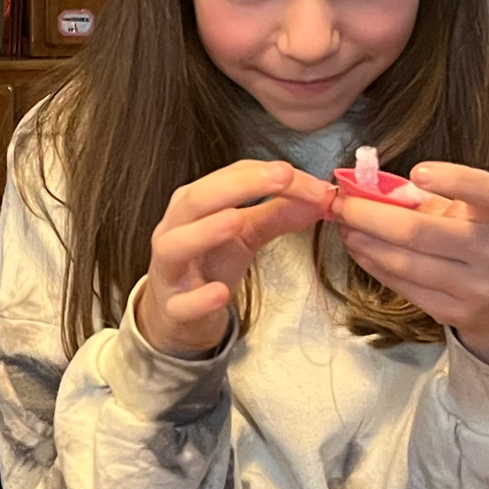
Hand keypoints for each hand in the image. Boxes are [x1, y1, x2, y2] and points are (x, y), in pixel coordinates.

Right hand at [136, 160, 334, 358]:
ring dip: (204, 232)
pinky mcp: (172, 308)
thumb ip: (278, 214)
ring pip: (175, 246)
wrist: (178, 314)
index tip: (312, 183)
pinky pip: (181, 303)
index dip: (268, 174)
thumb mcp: (246, 235)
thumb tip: (319, 196)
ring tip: (236, 221)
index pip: (229, 177)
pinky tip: (220, 293)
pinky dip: (199, 298)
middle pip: (196, 200)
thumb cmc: (210, 263)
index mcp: (193, 204)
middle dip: (238, 186)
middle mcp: (174, 229)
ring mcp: (168, 270)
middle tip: (282, 178)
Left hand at [332, 161, 488, 367]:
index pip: (484, 193)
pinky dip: (373, 264)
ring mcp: (471, 287)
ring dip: (363, 242)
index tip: (417, 171)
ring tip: (343, 226)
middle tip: (341, 204)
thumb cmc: (481, 245)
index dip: (453, 179)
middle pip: (418, 232)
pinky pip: (402, 285)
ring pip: (403, 263)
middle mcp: (488, 253)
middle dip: (369, 215)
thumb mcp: (470, 217)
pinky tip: (358, 249)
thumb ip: (427, 201)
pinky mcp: (451, 313)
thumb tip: (367, 189)